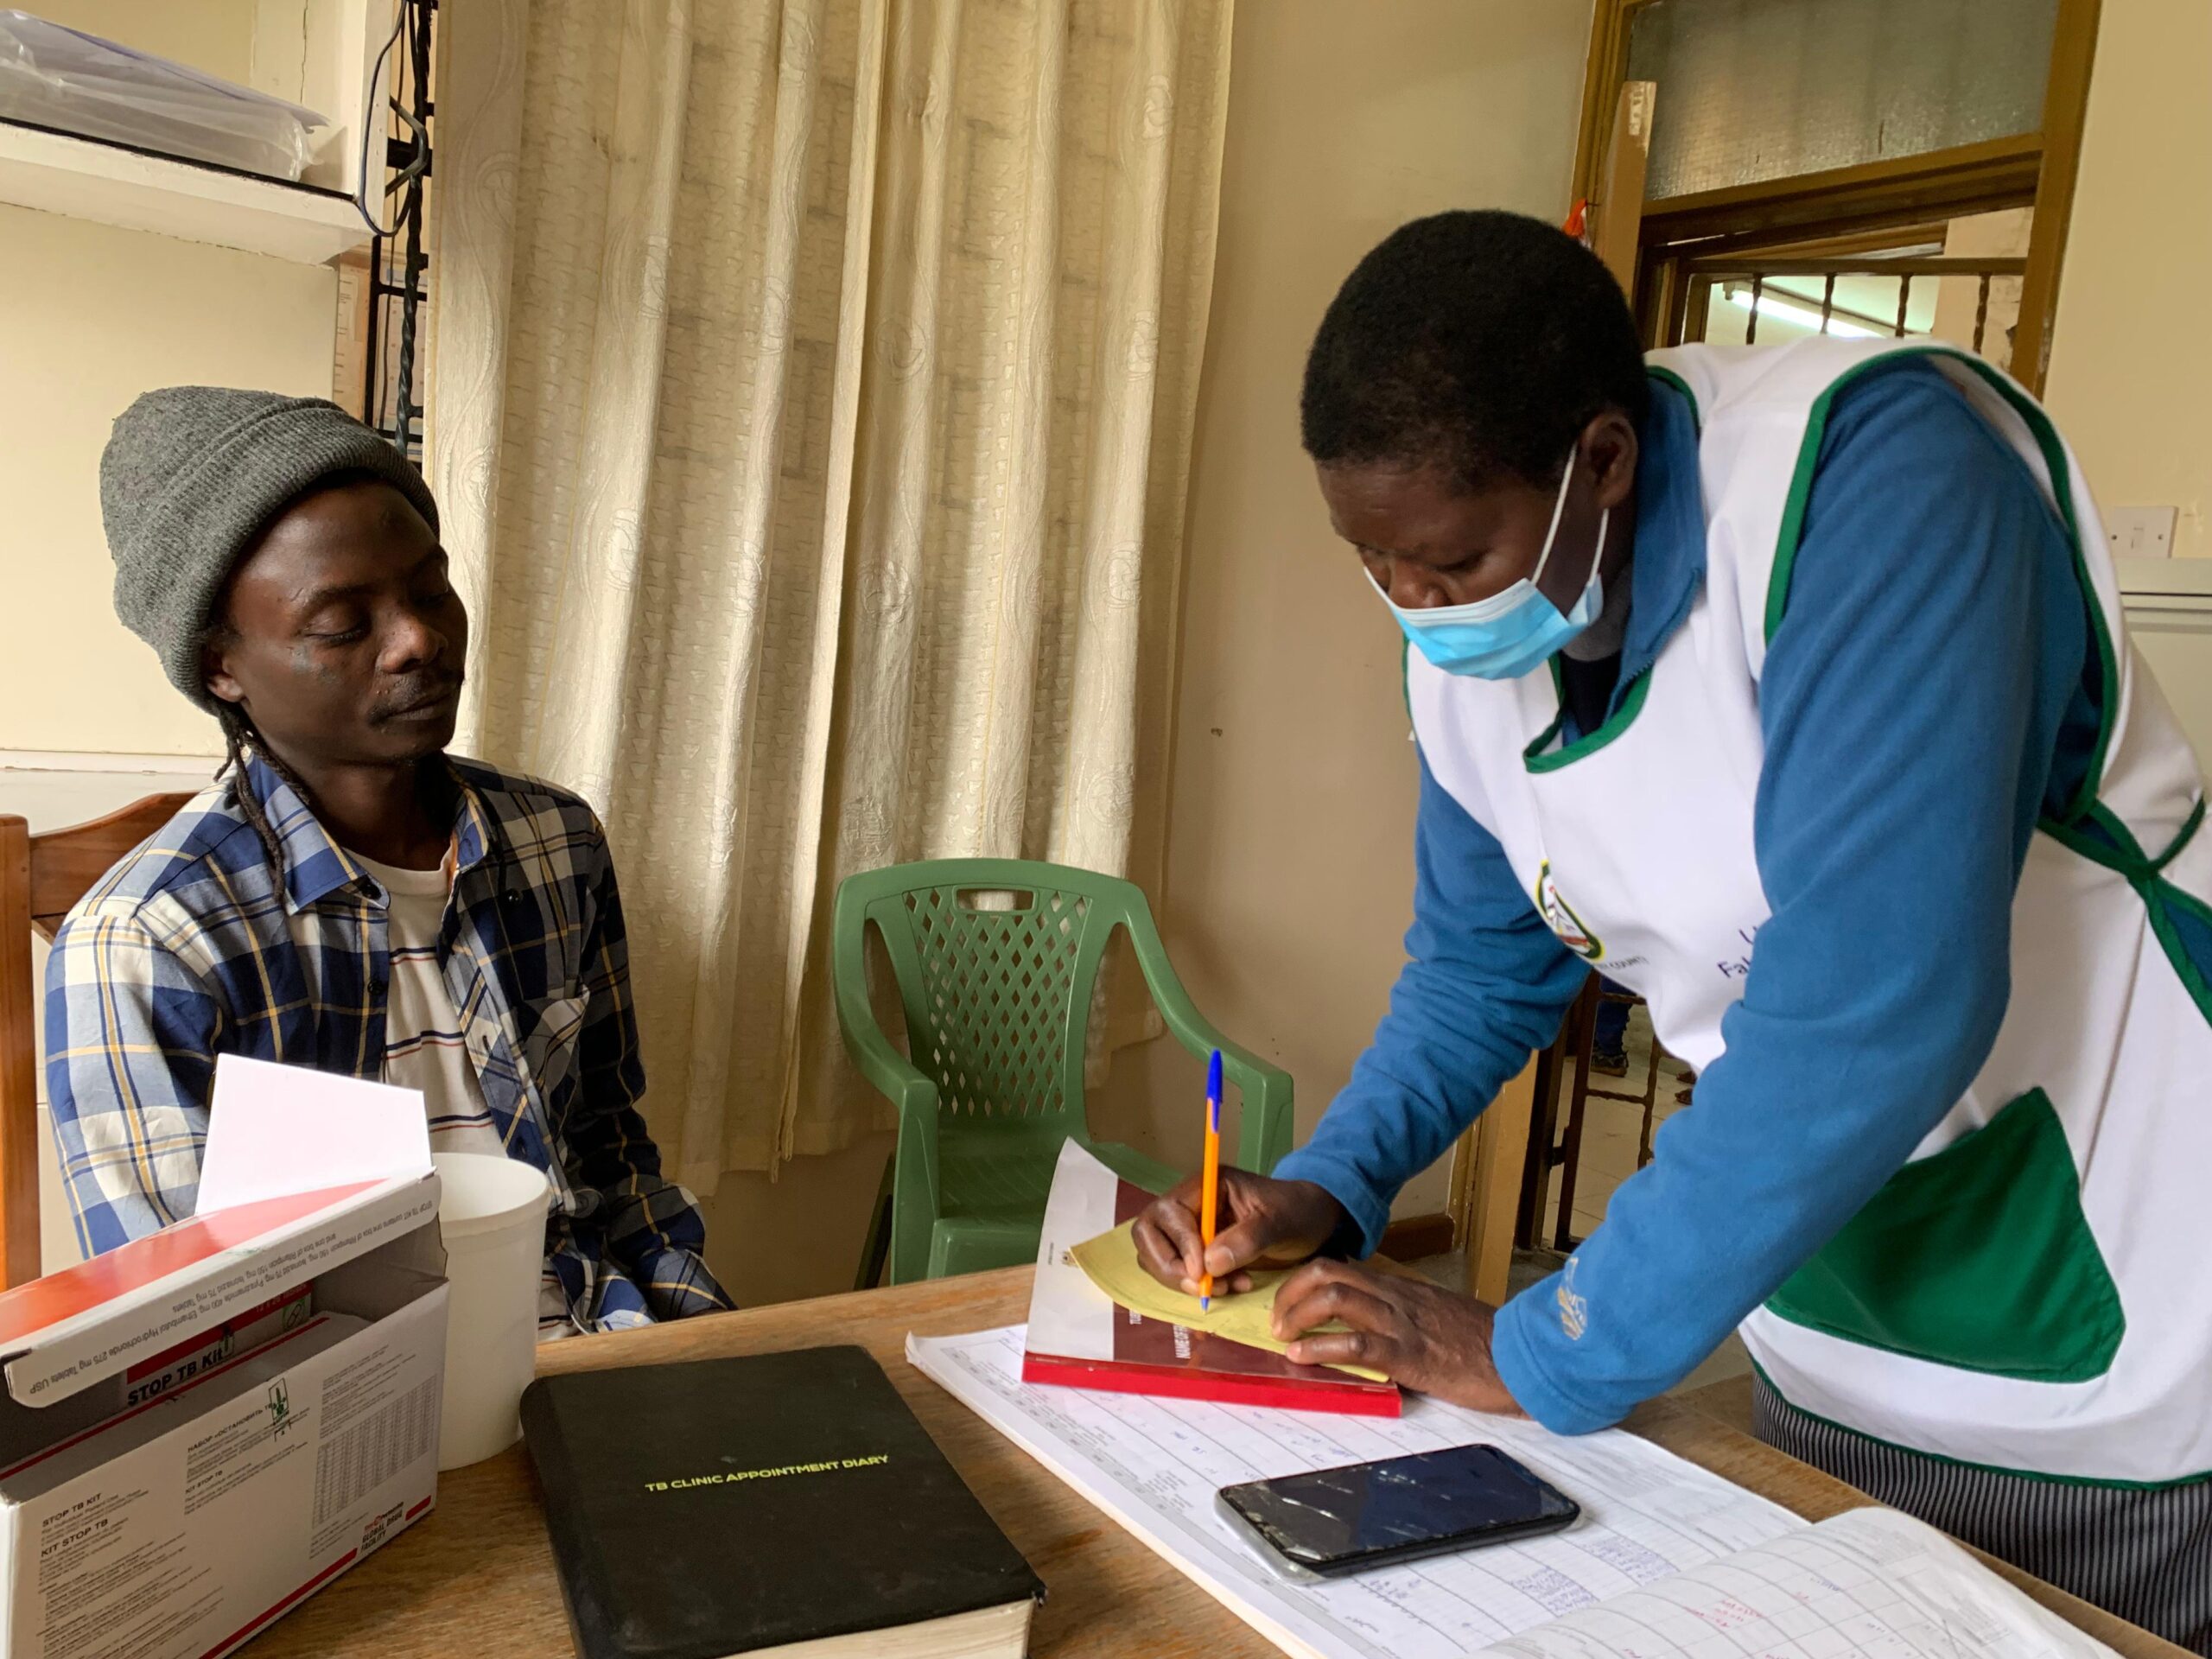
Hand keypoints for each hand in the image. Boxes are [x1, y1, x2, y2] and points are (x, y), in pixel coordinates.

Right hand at [1131, 1168, 1345, 1295]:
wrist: (1311, 1222)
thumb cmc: (1297, 1212)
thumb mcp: (1279, 1223)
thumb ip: (1246, 1240)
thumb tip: (1208, 1264)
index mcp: (1206, 1185)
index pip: (1169, 1212)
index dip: (1180, 1244)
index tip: (1202, 1273)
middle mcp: (1189, 1203)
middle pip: (1149, 1233)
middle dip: (1169, 1265)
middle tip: (1201, 1288)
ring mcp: (1188, 1227)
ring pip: (1155, 1254)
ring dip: (1181, 1279)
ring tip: (1224, 1288)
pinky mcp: (1193, 1250)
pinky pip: (1175, 1269)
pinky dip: (1193, 1284)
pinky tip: (1228, 1287)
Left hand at [1271, 1259, 1523, 1414]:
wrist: (1522, 1358)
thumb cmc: (1482, 1343)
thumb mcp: (1435, 1317)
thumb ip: (1403, 1314)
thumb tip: (1366, 1323)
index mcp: (1400, 1288)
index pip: (1340, 1267)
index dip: (1303, 1280)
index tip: (1286, 1302)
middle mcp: (1396, 1297)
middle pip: (1328, 1273)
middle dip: (1290, 1293)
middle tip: (1276, 1320)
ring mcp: (1402, 1323)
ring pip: (1336, 1298)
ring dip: (1297, 1316)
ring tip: (1282, 1337)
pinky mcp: (1411, 1355)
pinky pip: (1358, 1344)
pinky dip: (1321, 1348)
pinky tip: (1302, 1357)